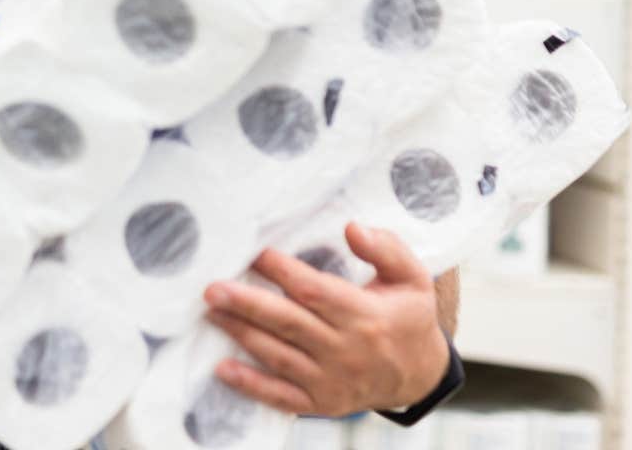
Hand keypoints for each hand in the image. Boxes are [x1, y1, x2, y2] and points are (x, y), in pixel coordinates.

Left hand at [203, 223, 449, 415]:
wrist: (420, 377)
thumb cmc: (408, 318)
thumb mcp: (412, 279)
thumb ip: (386, 249)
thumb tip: (352, 227)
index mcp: (366, 316)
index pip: (315, 290)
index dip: (281, 270)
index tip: (253, 251)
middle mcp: (346, 350)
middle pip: (289, 323)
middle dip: (248, 304)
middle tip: (212, 288)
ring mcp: (332, 380)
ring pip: (279, 356)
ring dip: (241, 334)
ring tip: (210, 312)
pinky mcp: (322, 403)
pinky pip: (281, 397)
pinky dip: (251, 385)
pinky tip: (222, 369)